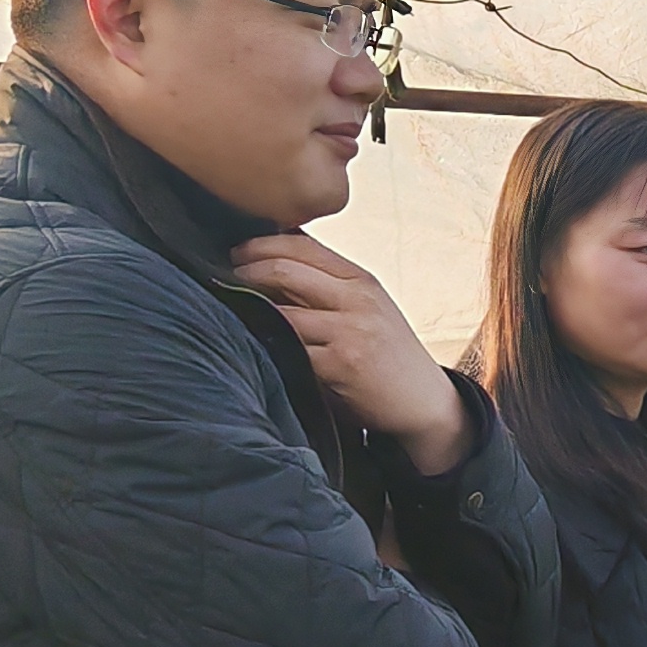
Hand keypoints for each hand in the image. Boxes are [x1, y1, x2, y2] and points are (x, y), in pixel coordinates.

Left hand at [230, 233, 468, 476]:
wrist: (425, 402)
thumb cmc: (388, 355)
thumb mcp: (368, 308)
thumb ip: (329, 285)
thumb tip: (270, 259)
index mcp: (362, 279)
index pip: (301, 244)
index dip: (260, 243)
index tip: (234, 253)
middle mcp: (358, 299)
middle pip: (284, 269)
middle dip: (244, 271)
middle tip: (220, 278)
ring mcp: (350, 332)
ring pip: (279, 310)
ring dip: (247, 310)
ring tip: (230, 311)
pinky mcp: (341, 365)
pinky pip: (288, 349)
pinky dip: (265, 345)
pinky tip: (252, 345)